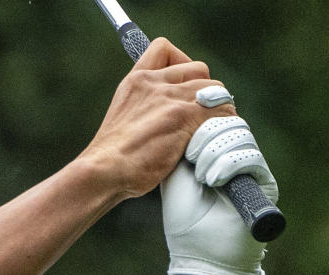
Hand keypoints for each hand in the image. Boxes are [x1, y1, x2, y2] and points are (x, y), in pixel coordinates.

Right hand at [79, 38, 236, 200]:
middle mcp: (153, 83)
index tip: (183, 84)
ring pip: (216, 89)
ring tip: (208, 130)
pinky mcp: (184, 116)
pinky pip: (221, 110)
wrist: (104, 171)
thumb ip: (145, 107)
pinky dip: (224, 124)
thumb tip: (168, 116)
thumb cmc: (112, 157)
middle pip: (199, 69)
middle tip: (200, 115)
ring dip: (218, 109)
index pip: (163, 48)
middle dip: (205, 91)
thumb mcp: (123, 119)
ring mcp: (170, 98)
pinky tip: (213, 139)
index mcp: (136, 81)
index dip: (182, 62)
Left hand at [161, 117, 277, 274]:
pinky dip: (230, 164)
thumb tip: (188, 110)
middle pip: (228, 120)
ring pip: (240, 135)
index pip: (213, 117)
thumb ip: (183, 142)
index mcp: (212, 150)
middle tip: (191, 157)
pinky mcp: (264, 182)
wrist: (198, 251)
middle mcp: (233, 154)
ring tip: (202, 177)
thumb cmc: (183, 217)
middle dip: (206, 135)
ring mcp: (250, 167)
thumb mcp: (175, 172)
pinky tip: (214, 180)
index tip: (182, 136)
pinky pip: (252, 157)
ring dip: (215, 153)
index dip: (200, 118)